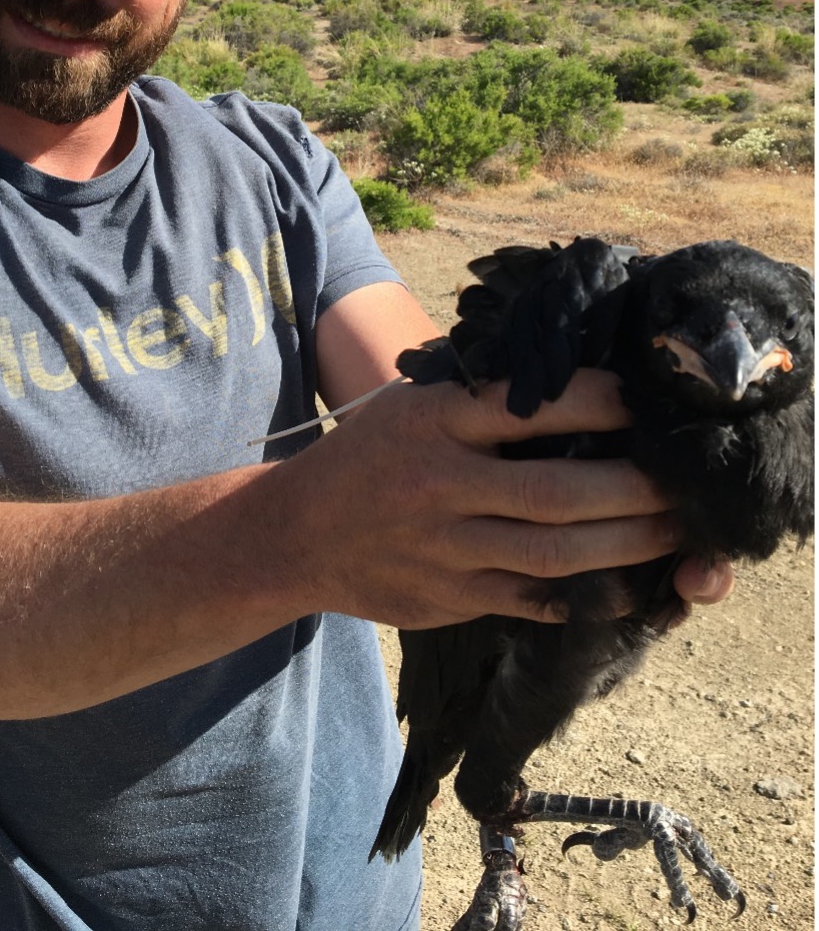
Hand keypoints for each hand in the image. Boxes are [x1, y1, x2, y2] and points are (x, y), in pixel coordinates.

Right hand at [285, 368, 679, 629]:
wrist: (296, 532)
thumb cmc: (368, 455)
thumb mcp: (409, 404)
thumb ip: (476, 395)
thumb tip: (569, 378)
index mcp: (433, 422)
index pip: (526, 406)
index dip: (594, 403)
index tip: (640, 401)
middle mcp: (440, 485)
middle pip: (556, 493)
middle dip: (633, 490)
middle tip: (682, 482)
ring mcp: (446, 548)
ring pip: (553, 554)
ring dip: (625, 545)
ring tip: (673, 532)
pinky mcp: (450, 597)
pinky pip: (532, 601)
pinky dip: (586, 595)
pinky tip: (628, 585)